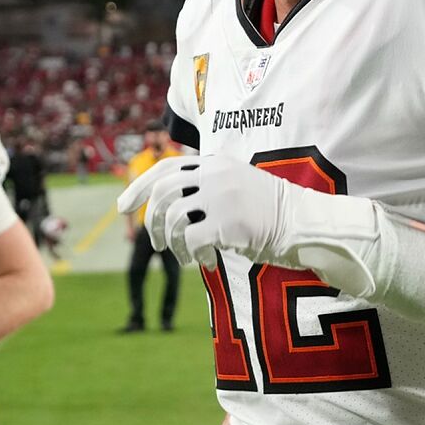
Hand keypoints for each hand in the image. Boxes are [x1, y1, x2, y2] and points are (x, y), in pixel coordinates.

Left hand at [118, 155, 294, 268]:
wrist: (303, 223)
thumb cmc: (269, 211)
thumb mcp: (236, 184)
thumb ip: (206, 185)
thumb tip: (167, 204)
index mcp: (215, 163)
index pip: (166, 168)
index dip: (139, 187)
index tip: (122, 207)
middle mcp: (214, 175)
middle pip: (162, 193)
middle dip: (149, 220)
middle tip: (153, 242)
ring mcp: (221, 197)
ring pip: (172, 218)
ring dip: (171, 242)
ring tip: (183, 256)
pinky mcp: (227, 223)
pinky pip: (190, 240)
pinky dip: (192, 255)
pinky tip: (206, 261)